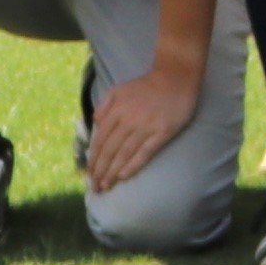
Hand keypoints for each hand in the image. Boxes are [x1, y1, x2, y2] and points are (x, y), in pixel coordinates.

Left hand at [82, 64, 199, 187]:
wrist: (177, 77)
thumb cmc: (146, 86)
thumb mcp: (119, 90)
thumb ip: (104, 106)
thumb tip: (95, 125)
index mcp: (116, 112)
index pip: (100, 141)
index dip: (93, 160)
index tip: (89, 174)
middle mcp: (128, 121)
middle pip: (110, 151)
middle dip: (100, 171)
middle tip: (95, 188)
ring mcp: (146, 127)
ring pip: (124, 154)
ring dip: (113, 172)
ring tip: (106, 186)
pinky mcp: (163, 132)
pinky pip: (145, 152)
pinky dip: (133, 165)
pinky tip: (124, 176)